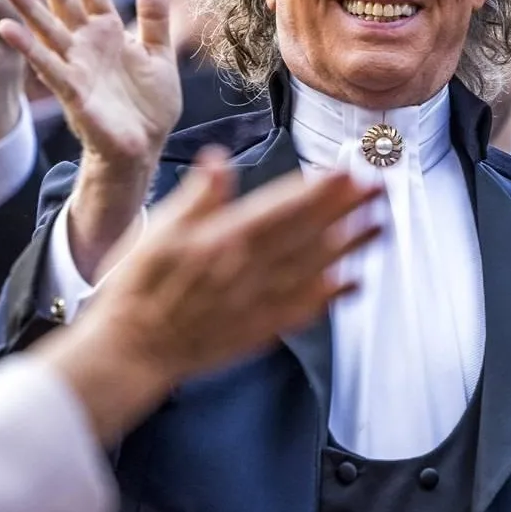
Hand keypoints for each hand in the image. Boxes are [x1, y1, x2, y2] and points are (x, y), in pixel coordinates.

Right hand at [0, 0, 180, 173]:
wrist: (144, 149)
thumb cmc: (150, 106)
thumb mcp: (159, 54)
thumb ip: (154, 16)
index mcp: (109, 32)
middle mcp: (86, 44)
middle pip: (64, 0)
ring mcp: (76, 66)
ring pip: (47, 29)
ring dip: (27, 6)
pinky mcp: (71, 91)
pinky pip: (46, 65)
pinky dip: (27, 46)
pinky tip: (6, 27)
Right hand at [34, 149, 382, 440]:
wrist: (130, 350)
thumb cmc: (137, 289)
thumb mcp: (157, 232)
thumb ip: (196, 198)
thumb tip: (219, 161)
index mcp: (222, 242)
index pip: (279, 210)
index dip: (317, 192)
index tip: (347, 173)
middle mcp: (246, 273)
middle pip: (305, 236)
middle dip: (346, 212)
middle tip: (380, 190)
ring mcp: (255, 303)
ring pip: (311, 270)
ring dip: (349, 248)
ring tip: (379, 227)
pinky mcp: (256, 330)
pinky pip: (300, 310)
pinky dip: (328, 296)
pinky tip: (351, 282)